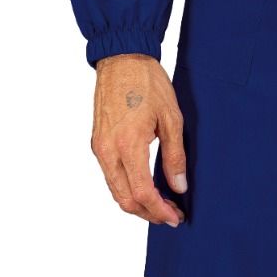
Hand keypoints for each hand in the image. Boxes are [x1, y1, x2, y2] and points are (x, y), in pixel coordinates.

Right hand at [90, 53, 186, 226]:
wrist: (121, 58)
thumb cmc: (147, 82)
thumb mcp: (171, 116)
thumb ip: (175, 154)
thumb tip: (179, 186)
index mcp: (128, 144)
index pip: (142, 193)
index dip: (160, 211)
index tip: (176, 217)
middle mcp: (108, 151)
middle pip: (125, 199)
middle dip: (148, 214)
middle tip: (171, 216)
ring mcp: (99, 148)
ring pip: (115, 190)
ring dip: (137, 203)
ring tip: (161, 204)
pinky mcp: (97, 143)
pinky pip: (110, 176)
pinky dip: (127, 188)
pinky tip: (144, 185)